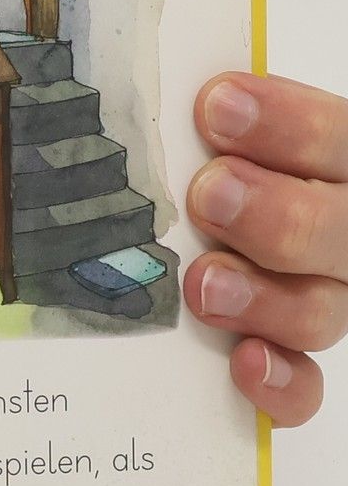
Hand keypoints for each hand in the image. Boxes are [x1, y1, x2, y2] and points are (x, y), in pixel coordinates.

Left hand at [185, 72, 347, 424]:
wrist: (191, 231)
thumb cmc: (186, 176)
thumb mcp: (201, 144)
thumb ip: (201, 127)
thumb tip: (156, 96)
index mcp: (334, 164)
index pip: (339, 139)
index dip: (291, 123)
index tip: (217, 106)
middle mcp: (342, 236)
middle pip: (341, 229)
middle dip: (277, 212)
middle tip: (209, 194)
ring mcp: (325, 301)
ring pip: (322, 310)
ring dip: (265, 297)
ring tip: (203, 283)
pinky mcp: (292, 367)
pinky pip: (305, 389)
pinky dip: (282, 381)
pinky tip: (245, 363)